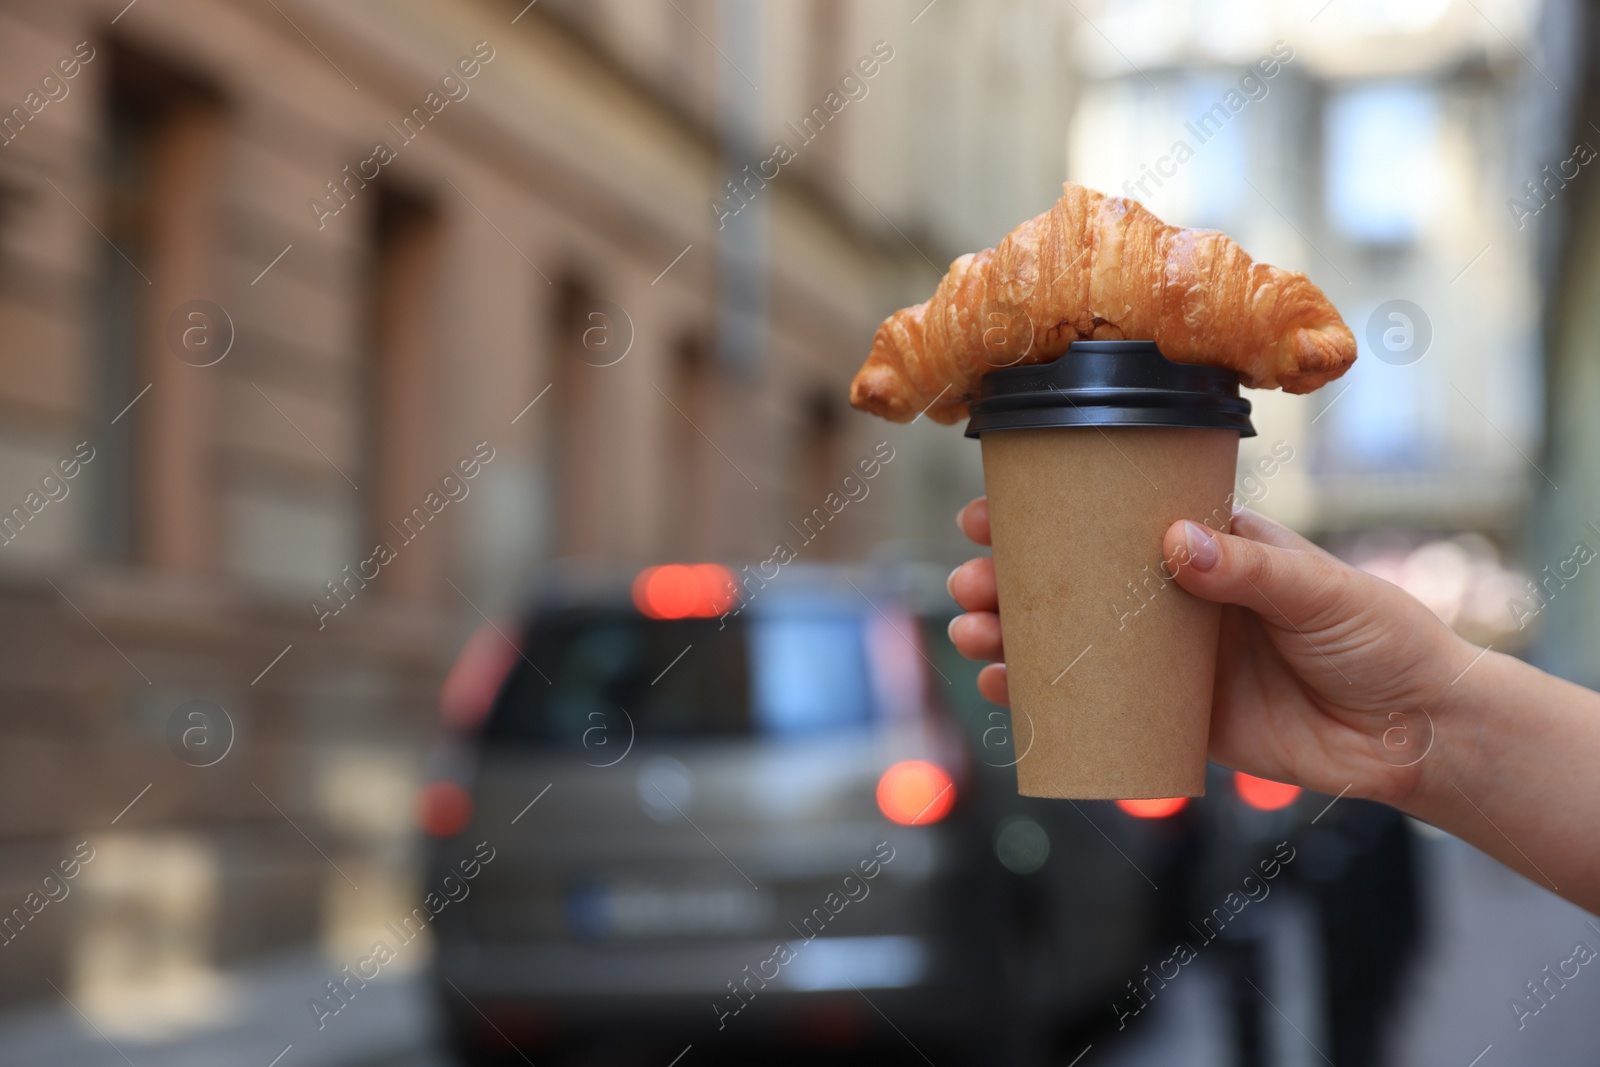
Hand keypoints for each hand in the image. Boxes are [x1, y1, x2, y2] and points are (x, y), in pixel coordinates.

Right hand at [947, 498, 1480, 805]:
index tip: (990, 512)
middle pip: (1074, 583)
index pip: (1113, 520)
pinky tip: (1006, 692)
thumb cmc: (1380, 638)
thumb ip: (1249, 568)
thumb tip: (1175, 543)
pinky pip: (1098, 707)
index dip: (1048, 515)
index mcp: (1209, 547)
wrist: (1415, 732)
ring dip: (1011, 636)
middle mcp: (1178, 598)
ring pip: (1072, 643)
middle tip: (970, 581)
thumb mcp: (1320, 590)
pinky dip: (1045, 702)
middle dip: (1009, 580)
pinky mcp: (1177, 720)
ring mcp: (1171, 660)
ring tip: (973, 632)